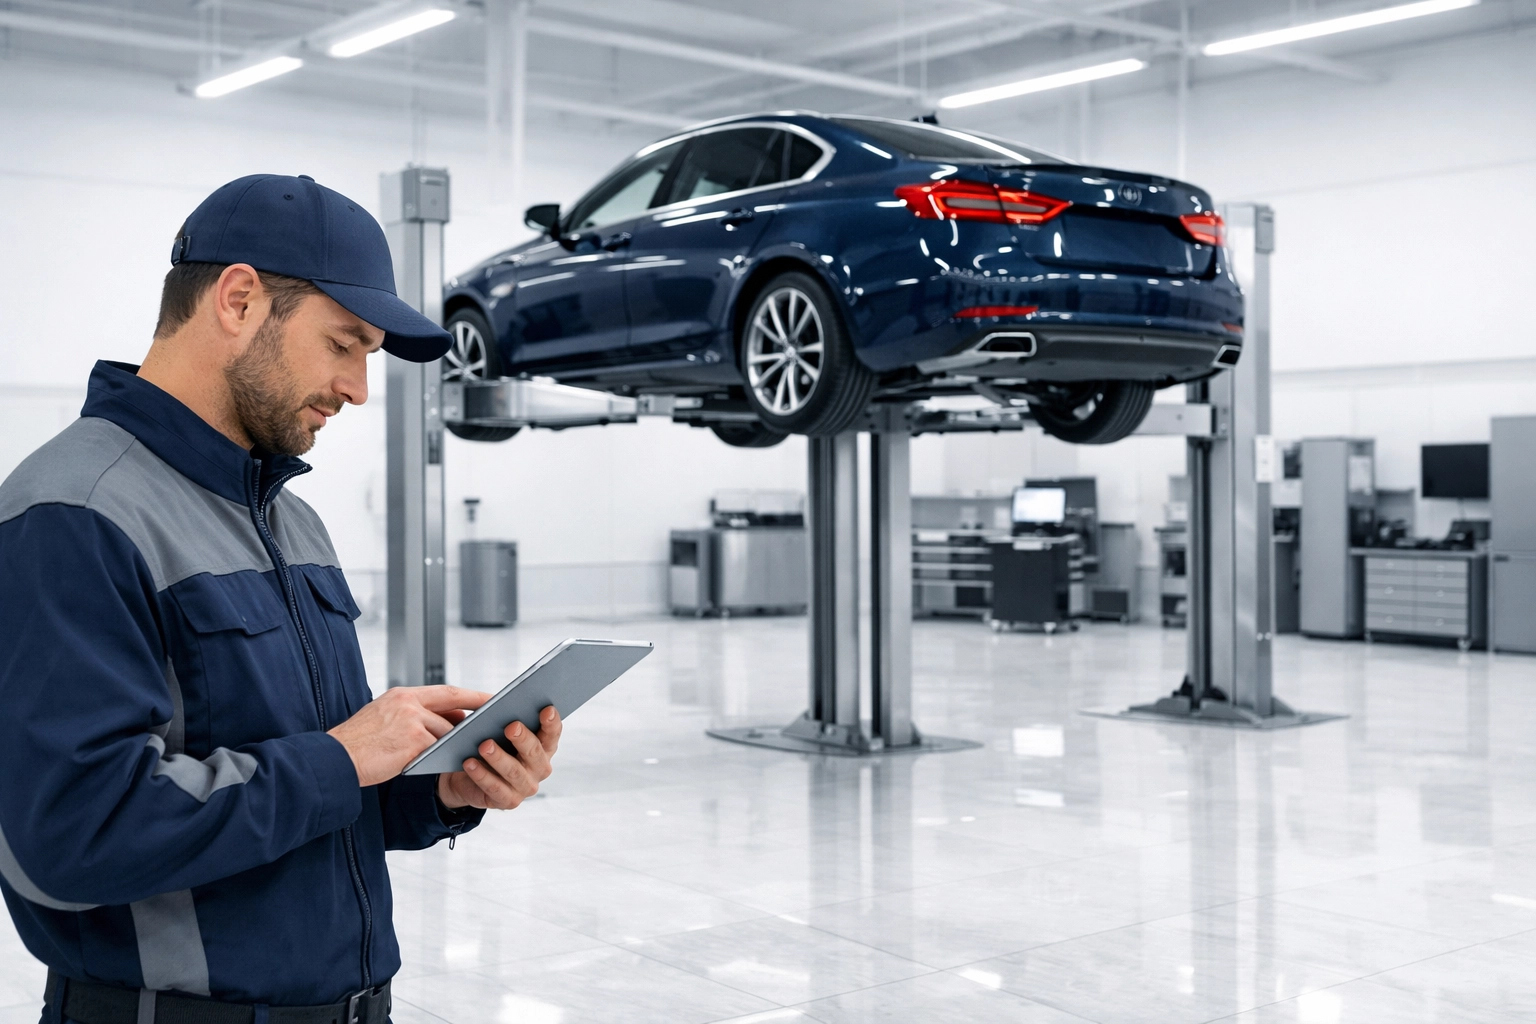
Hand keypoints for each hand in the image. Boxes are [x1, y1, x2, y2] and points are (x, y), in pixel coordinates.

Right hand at [327, 686, 489, 787]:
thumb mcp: (384, 720)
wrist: (334, 759)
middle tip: (496, 717)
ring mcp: (411, 719)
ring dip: (455, 742)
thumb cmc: (358, 745)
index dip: (470, 694)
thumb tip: (450, 721)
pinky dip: (445, 756)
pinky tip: (452, 762)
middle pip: (453, 704)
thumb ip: (415, 717)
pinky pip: (438, 748)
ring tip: (468, 749)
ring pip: (446, 731)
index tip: (490, 697)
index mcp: (402, 695)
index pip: (446, 691)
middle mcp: (408, 702)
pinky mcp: (413, 740)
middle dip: (477, 709)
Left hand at [437, 706, 561, 809]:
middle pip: (534, 752)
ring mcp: (526, 786)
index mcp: (543, 747)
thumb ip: (506, 720)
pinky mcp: (509, 801)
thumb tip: (502, 707)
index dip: (552, 722)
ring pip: (514, 771)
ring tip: (484, 745)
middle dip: (523, 739)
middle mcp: (539, 768)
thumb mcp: (499, 731)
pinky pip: (495, 788)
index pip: (552, 734)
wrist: (469, 776)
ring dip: (499, 757)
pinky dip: (481, 775)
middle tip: (511, 726)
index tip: (546, 709)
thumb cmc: (491, 745)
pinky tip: (470, 763)